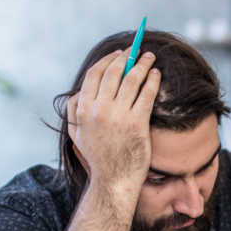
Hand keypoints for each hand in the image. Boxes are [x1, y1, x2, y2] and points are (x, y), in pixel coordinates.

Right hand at [67, 47, 159, 192]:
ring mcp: (118, 116)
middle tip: (137, 51)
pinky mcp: (137, 123)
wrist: (113, 178)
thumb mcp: (76, 133)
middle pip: (114, 73)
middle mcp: (99, 109)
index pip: (95, 74)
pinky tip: (156, 74)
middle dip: (127, 57)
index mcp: (83, 108)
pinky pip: (146, 95)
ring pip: (132, 80)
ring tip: (150, 57)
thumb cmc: (97, 156)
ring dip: (142, 64)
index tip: (119, 54)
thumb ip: (74, 111)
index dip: (108, 60)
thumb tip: (79, 91)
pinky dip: (152, 80)